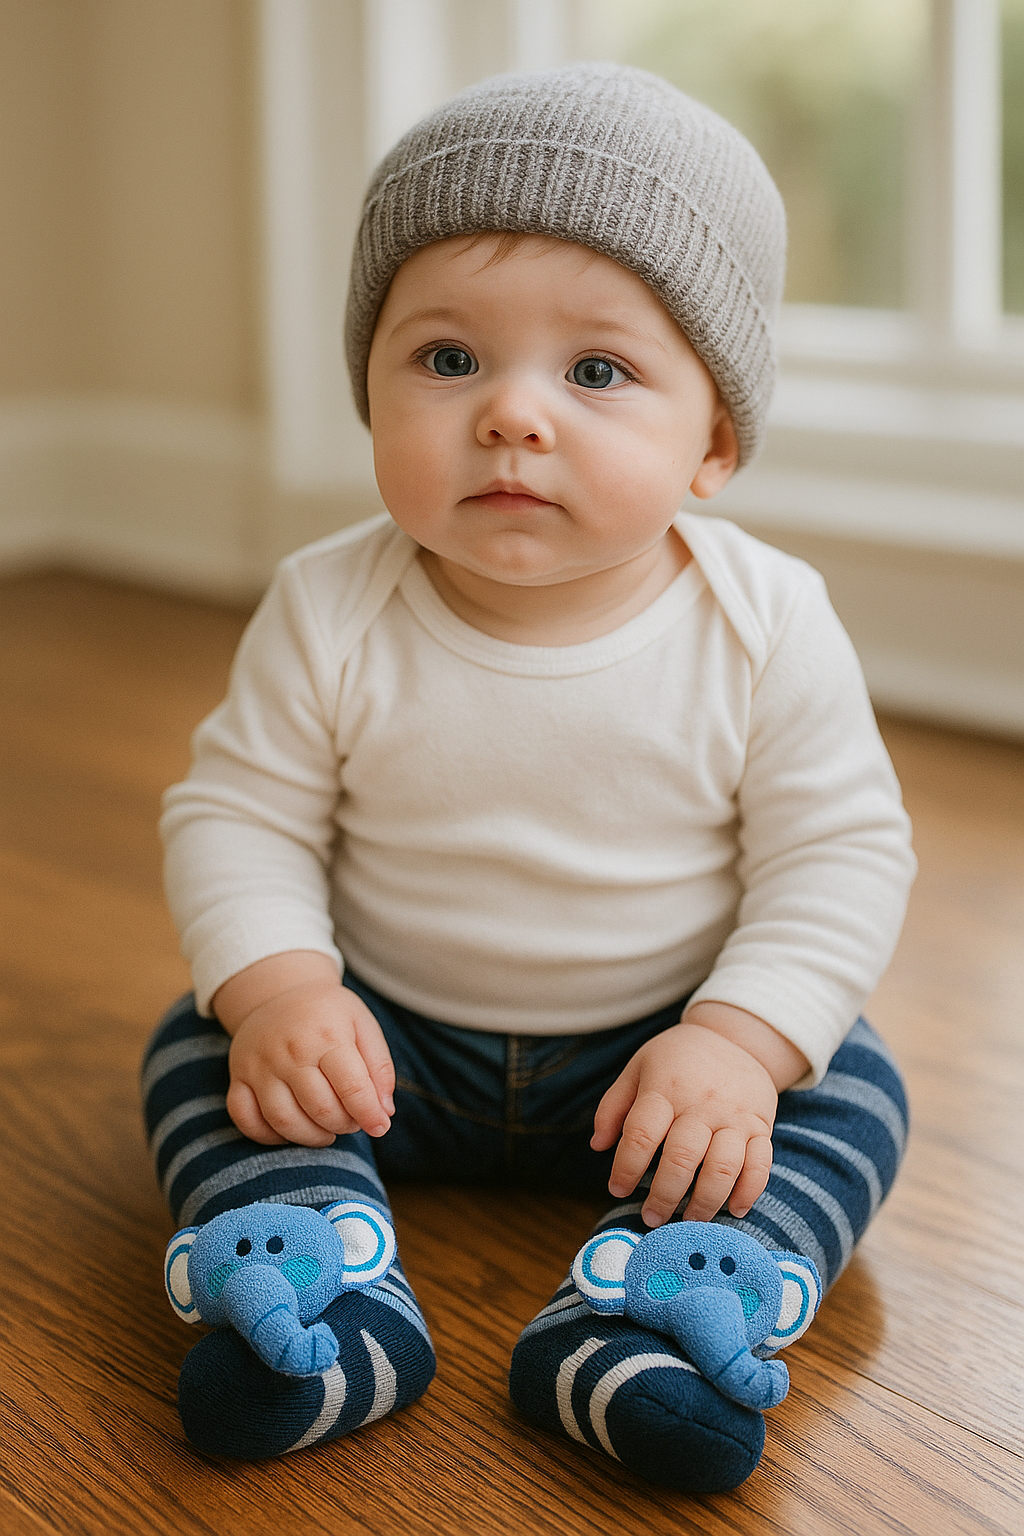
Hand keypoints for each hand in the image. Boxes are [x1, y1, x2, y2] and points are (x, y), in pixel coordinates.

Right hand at [214, 952, 394, 1147]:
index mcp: (326, 1035)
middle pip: (320, 1109)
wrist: (278, 991)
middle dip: (344, 1125)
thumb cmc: (328, 1013)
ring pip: (284, 1121)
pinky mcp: (238, 1078)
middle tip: (352, 1121)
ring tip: (328, 1130)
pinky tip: (292, 1129)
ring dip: (312, 1137)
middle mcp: (289, 1052)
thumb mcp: (363, 1024)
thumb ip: (379, 1067)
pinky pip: (246, 1120)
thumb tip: (384, 1113)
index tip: (380, 1127)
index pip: (352, 1088)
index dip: (370, 1115)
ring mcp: (259, 1067)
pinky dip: (269, 1136)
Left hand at [591, 1013, 787, 1226]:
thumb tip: (598, 1146)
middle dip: (664, 1196)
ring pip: (723, 1167)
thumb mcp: (638, 1067)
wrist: (734, 1037)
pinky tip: (734, 1210)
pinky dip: (749, 1191)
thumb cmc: (676, 1059)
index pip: (641, 1134)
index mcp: (665, 1088)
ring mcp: (735, 1116)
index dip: (626, 1167)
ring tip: (688, 1223)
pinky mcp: (761, 1125)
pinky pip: (760, 1164)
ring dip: (705, 1202)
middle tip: (651, 1219)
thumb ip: (614, 1106)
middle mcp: (701, 1104)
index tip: (616, 1189)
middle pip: (682, 1158)